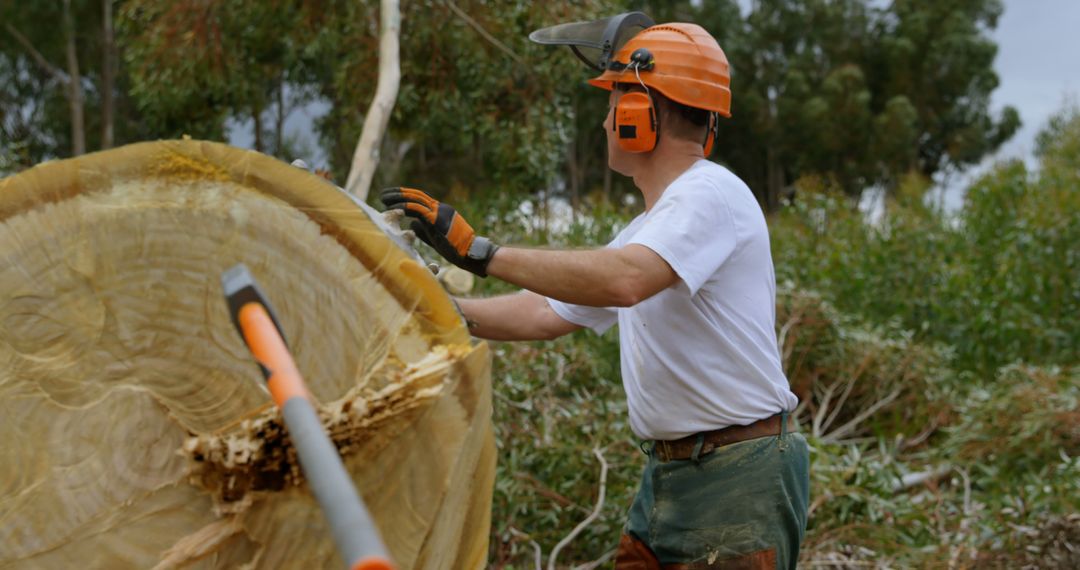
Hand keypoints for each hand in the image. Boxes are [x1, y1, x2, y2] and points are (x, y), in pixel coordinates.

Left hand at [379, 187, 499, 276]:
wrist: (469, 252)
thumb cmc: (454, 248)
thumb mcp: (435, 237)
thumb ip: (424, 229)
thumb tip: (412, 223)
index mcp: (440, 211)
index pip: (420, 199)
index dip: (405, 196)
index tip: (392, 197)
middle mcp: (439, 207)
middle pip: (416, 195)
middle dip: (398, 193)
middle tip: (383, 194)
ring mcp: (438, 211)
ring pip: (414, 199)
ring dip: (397, 198)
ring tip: (383, 199)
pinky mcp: (436, 219)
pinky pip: (416, 209)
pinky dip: (403, 207)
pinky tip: (393, 209)